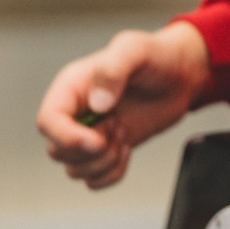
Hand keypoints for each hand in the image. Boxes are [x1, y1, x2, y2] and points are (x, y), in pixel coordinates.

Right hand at [36, 21, 211, 189]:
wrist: (182, 76)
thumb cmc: (157, 57)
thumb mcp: (135, 49)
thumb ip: (113, 69)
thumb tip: (97, 104)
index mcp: (71, 88)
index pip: (47, 122)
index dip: (67, 137)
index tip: (97, 139)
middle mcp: (75, 112)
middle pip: (58, 151)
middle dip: (93, 149)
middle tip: (118, 125)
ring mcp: (89, 134)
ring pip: (75, 169)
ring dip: (104, 161)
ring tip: (124, 133)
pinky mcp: (106, 150)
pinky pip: (94, 179)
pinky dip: (112, 172)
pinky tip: (127, 148)